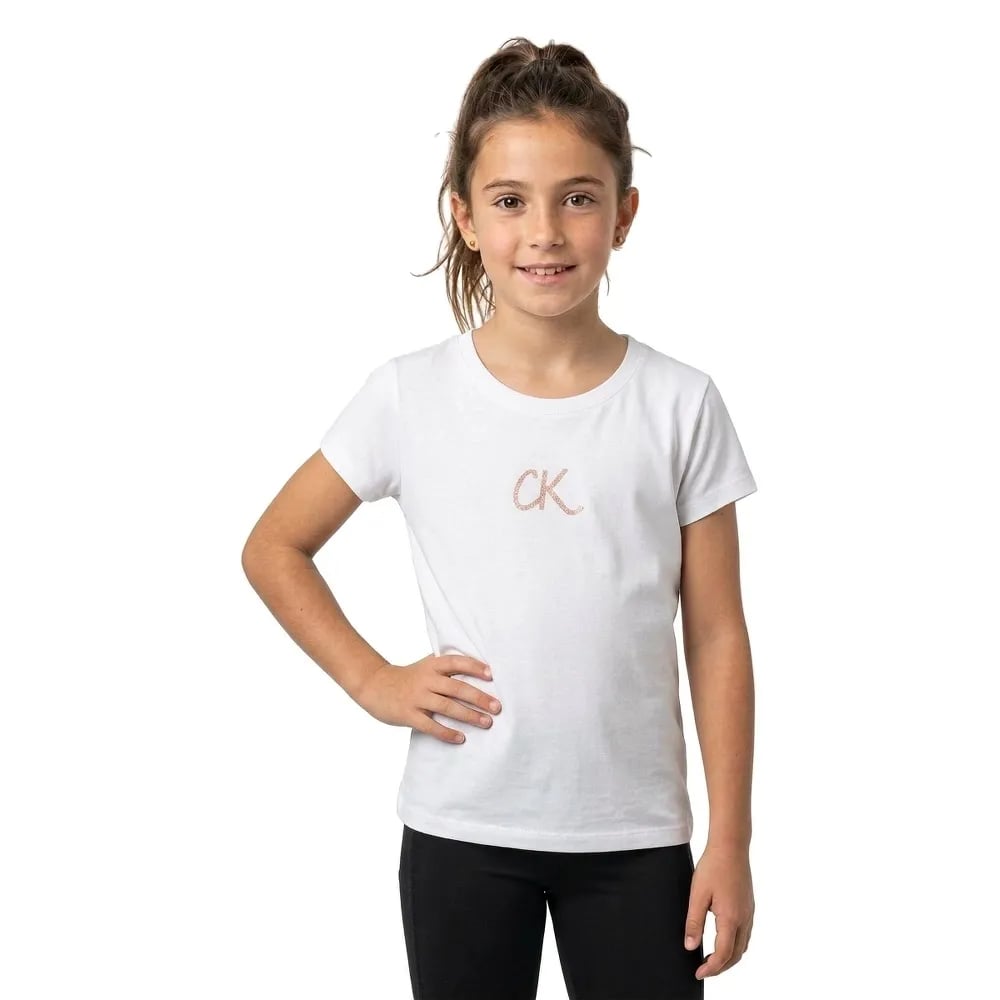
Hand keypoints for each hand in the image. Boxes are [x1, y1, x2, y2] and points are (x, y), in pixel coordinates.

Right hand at [355, 654, 500, 743]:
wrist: (374, 685)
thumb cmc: (407, 677)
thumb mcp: (425, 665)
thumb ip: (445, 667)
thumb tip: (478, 668)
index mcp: (431, 666)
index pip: (456, 662)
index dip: (474, 667)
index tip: (491, 675)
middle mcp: (425, 680)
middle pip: (456, 687)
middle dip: (479, 697)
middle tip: (497, 707)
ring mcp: (416, 698)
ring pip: (447, 707)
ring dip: (469, 715)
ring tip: (486, 723)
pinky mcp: (408, 715)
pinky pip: (430, 725)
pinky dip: (446, 732)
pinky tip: (460, 738)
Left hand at [684, 843, 754, 980]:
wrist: (731, 846)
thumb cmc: (713, 866)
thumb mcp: (697, 894)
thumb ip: (694, 922)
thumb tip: (690, 946)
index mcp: (731, 918)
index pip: (723, 954)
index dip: (711, 968)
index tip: (699, 973)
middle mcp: (744, 918)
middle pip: (736, 955)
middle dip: (721, 967)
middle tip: (704, 969)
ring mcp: (749, 912)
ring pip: (743, 945)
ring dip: (729, 957)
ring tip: (712, 958)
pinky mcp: (749, 905)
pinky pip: (745, 934)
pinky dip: (735, 944)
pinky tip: (723, 939)